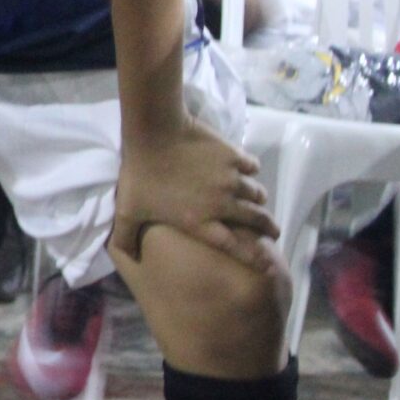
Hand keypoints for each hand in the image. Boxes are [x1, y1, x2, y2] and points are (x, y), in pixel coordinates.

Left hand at [113, 118, 279, 276]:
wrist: (154, 133)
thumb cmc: (140, 174)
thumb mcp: (127, 211)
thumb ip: (126, 238)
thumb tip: (129, 258)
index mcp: (200, 222)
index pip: (234, 246)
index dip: (255, 258)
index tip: (270, 266)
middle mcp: (222, 204)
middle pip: (256, 221)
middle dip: (268, 228)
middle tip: (273, 232)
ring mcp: (231, 179)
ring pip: (257, 194)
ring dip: (259, 199)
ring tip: (258, 201)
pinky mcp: (233, 156)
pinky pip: (252, 166)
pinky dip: (251, 171)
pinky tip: (247, 170)